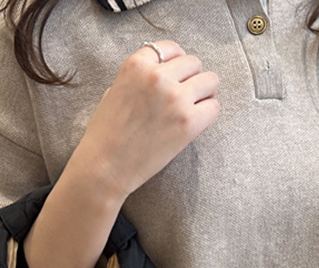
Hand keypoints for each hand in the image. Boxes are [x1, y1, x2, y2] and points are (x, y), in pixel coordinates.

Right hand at [72, 40, 220, 200]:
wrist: (104, 168)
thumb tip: (156, 76)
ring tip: (192, 108)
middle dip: (190, 78)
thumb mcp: (114, 92)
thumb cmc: (105, 135)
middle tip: (183, 97)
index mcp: (136, 65)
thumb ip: (137, 79)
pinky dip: (208, 113)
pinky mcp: (188, 123)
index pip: (170, 48)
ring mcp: (175, 99)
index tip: (174, 76)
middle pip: (193, 63)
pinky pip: (214, 107)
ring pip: (210, 81)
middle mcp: (158, 77)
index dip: (175, 62)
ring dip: (204, 93)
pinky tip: (195, 123)